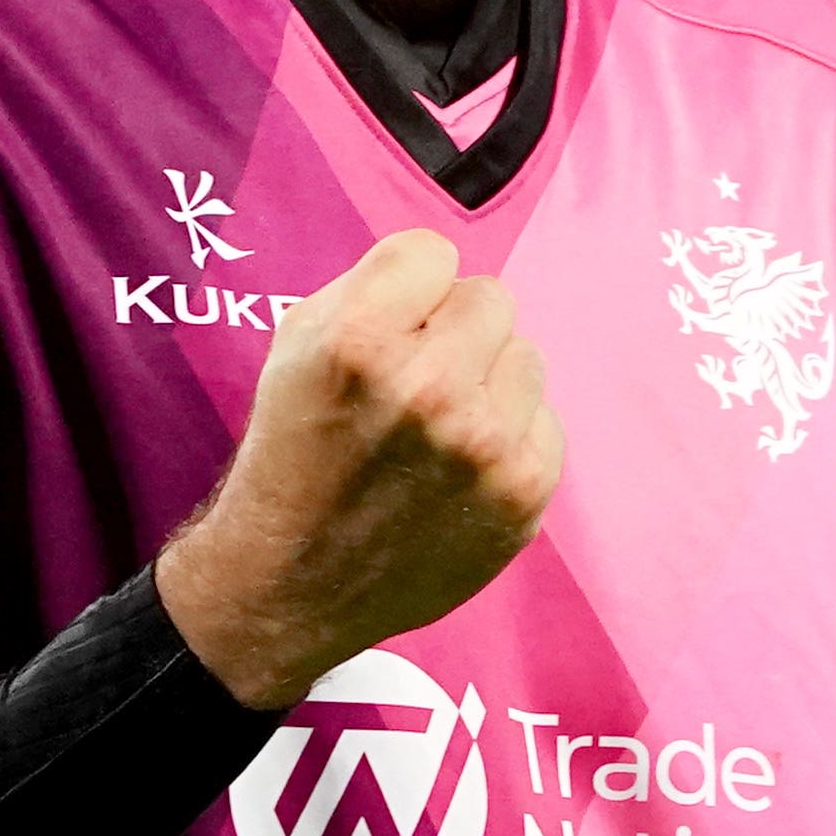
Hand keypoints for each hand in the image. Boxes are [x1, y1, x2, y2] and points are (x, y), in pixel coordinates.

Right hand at [157, 229, 560, 709]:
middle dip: (453, 331)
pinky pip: (545, 422)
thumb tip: (446, 269)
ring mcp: (484, 446)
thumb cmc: (293, 454)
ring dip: (487, 383)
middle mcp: (429, 388)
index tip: (386, 330)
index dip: (407, 289)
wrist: (289, 583)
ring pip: (526, 356)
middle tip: (411, 382)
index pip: (434, 252)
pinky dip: (509, 439)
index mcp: (360, 340)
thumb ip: (372, 289)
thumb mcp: (295, 348)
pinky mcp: (522, 494)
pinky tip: (459, 472)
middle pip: (491, 298)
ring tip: (436, 431)